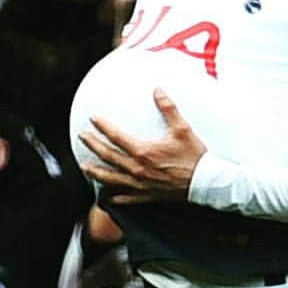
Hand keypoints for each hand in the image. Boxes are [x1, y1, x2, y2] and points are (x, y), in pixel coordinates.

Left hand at [79, 89, 205, 203]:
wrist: (205, 183)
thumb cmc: (194, 156)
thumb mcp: (182, 128)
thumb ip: (168, 108)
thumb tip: (158, 89)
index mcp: (143, 151)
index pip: (116, 137)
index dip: (102, 126)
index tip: (93, 118)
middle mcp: (137, 169)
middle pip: (108, 156)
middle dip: (93, 145)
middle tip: (82, 137)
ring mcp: (140, 185)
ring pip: (111, 179)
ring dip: (96, 172)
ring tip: (84, 167)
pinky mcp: (146, 196)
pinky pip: (124, 198)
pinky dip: (113, 196)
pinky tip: (105, 196)